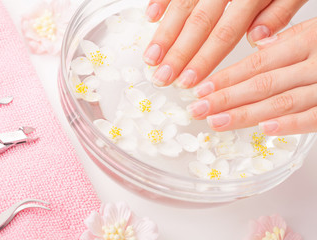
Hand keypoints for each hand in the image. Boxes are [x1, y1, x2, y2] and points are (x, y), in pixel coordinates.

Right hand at [143, 0, 306, 87]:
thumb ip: (279, 12)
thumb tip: (257, 40)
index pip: (224, 34)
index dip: (204, 59)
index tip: (188, 80)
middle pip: (198, 24)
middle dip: (178, 54)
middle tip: (162, 77)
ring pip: (183, 6)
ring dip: (164, 33)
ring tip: (151, 57)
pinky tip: (151, 17)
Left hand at [186, 18, 316, 135]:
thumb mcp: (315, 31)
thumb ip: (286, 37)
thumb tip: (256, 42)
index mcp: (305, 42)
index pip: (257, 62)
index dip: (226, 78)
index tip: (200, 89)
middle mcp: (314, 63)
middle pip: (262, 83)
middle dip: (225, 98)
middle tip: (197, 109)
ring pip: (282, 102)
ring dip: (246, 114)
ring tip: (216, 121)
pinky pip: (313, 118)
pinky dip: (289, 124)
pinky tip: (263, 128)